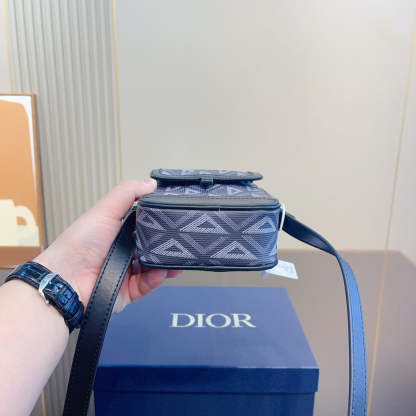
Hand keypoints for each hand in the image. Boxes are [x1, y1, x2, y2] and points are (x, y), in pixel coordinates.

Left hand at [34, 179, 180, 312]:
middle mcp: (123, 250)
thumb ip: (127, 193)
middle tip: (180, 240)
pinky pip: (149, 283)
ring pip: (154, 266)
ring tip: (177, 259)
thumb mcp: (104, 211)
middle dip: (167, 244)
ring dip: (166, 263)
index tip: (173, 218)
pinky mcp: (129, 289)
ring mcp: (127, 270)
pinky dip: (157, 278)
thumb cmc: (78, 244)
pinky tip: (162, 271)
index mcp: (117, 230)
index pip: (144, 224)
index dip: (158, 221)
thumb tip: (150, 183)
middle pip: (152, 245)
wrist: (67, 280)